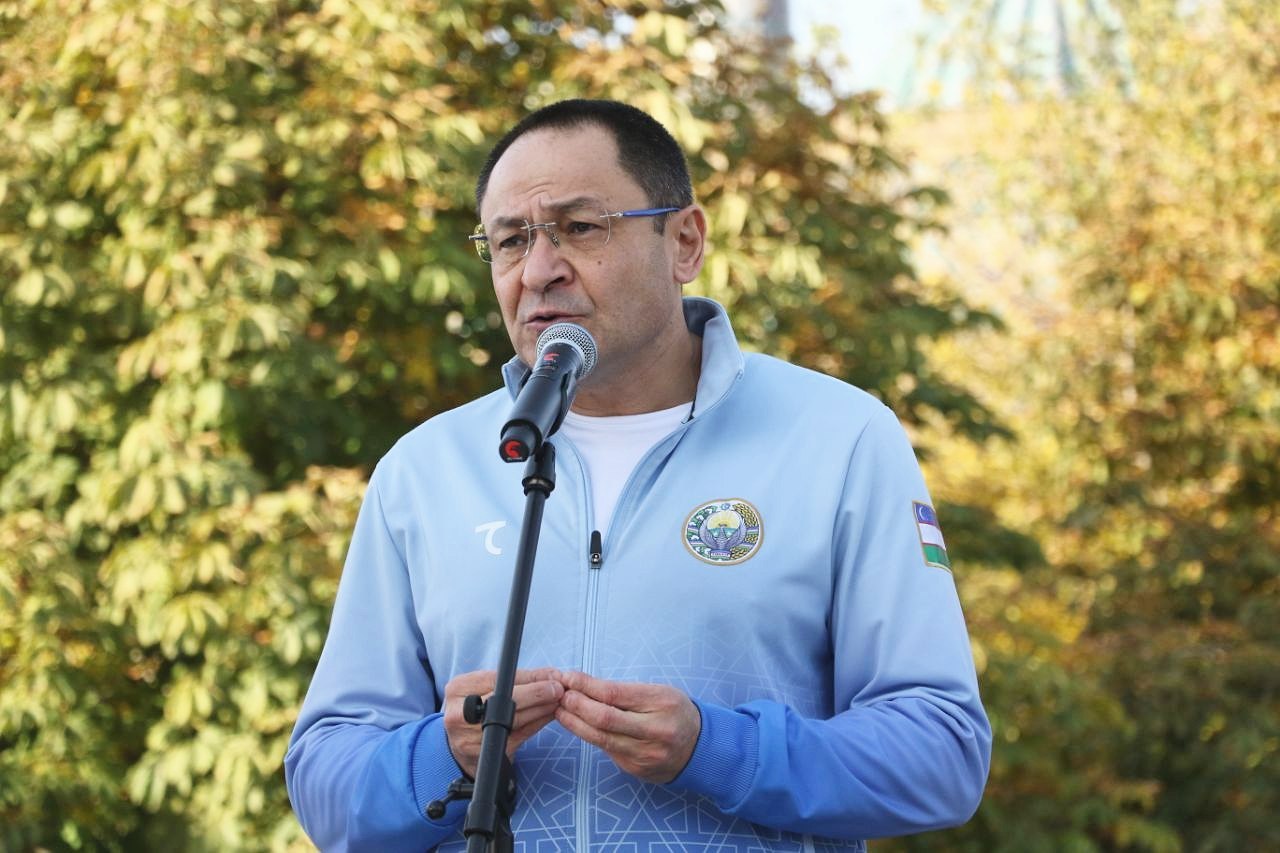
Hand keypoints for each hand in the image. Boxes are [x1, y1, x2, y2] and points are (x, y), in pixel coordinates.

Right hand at [442, 668, 563, 777]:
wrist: (460, 744)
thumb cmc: (477, 709)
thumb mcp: (487, 687)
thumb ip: (520, 678)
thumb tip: (553, 675)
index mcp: (457, 690)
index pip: (496, 679)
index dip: (527, 678)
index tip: (551, 677)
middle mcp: (459, 715)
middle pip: (503, 702)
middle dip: (536, 694)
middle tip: (558, 690)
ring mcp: (469, 738)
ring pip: (513, 720)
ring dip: (540, 710)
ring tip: (557, 701)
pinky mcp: (486, 755)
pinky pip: (518, 736)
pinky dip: (536, 724)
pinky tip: (547, 716)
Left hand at [555, 671, 700, 783]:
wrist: (700, 748)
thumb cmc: (675, 712)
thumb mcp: (658, 692)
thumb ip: (625, 691)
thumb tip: (583, 685)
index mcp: (661, 703)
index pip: (613, 693)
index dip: (585, 685)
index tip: (567, 678)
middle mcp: (655, 731)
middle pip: (603, 718)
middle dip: (576, 705)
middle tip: (560, 695)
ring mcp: (645, 754)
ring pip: (600, 738)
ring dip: (575, 723)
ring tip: (560, 710)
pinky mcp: (636, 769)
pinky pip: (607, 751)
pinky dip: (590, 736)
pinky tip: (579, 726)